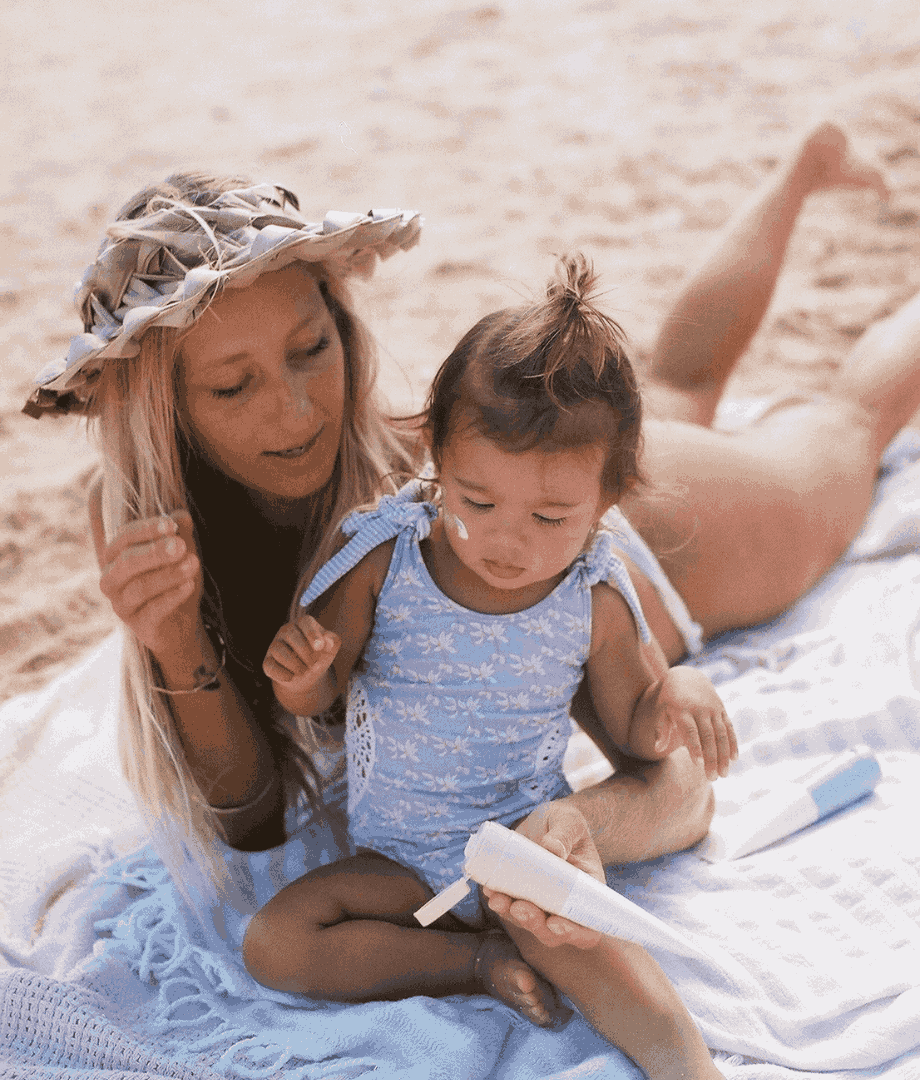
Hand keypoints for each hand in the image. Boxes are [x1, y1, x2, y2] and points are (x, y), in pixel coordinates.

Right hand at [97, 511, 203, 660]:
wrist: (180, 622)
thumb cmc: (174, 580)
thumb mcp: (181, 553)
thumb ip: (180, 533)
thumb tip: (181, 515)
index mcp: (116, 557)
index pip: (123, 538)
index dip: (146, 530)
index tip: (171, 525)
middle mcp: (111, 580)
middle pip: (126, 562)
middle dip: (154, 552)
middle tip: (180, 546)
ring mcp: (122, 605)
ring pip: (139, 588)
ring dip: (168, 575)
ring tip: (193, 564)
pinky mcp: (138, 626)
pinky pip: (152, 611)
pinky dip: (171, 597)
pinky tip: (189, 586)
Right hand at [263, 613, 339, 704]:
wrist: (308, 676)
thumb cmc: (320, 656)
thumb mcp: (331, 649)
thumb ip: (333, 641)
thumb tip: (327, 640)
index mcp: (302, 624)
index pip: (304, 621)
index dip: (311, 633)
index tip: (319, 647)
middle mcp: (286, 631)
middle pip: (290, 634)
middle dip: (304, 652)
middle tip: (313, 664)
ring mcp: (275, 645)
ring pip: (278, 650)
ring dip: (294, 663)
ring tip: (304, 671)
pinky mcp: (268, 661)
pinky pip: (270, 665)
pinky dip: (282, 673)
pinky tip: (291, 677)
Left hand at [482, 801, 604, 948]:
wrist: (545, 820)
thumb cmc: (565, 821)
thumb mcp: (570, 821)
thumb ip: (564, 834)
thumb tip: (553, 850)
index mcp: (588, 890)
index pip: (587, 925)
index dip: (573, 931)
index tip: (554, 923)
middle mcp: (566, 903)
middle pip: (554, 931)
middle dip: (535, 924)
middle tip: (519, 908)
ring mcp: (542, 902)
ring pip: (529, 922)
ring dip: (512, 915)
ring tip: (497, 898)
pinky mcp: (522, 895)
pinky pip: (510, 906)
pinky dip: (500, 902)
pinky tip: (489, 889)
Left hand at [631, 667, 736, 780]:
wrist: (687, 676)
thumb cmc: (669, 699)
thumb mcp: (661, 710)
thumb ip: (661, 730)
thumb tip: (657, 749)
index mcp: (682, 709)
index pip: (690, 731)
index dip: (695, 747)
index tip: (698, 765)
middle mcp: (699, 709)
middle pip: (708, 736)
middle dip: (711, 758)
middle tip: (712, 778)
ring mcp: (713, 709)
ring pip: (721, 734)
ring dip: (724, 755)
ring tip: (724, 774)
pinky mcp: (722, 710)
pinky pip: (729, 728)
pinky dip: (733, 743)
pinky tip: (734, 759)